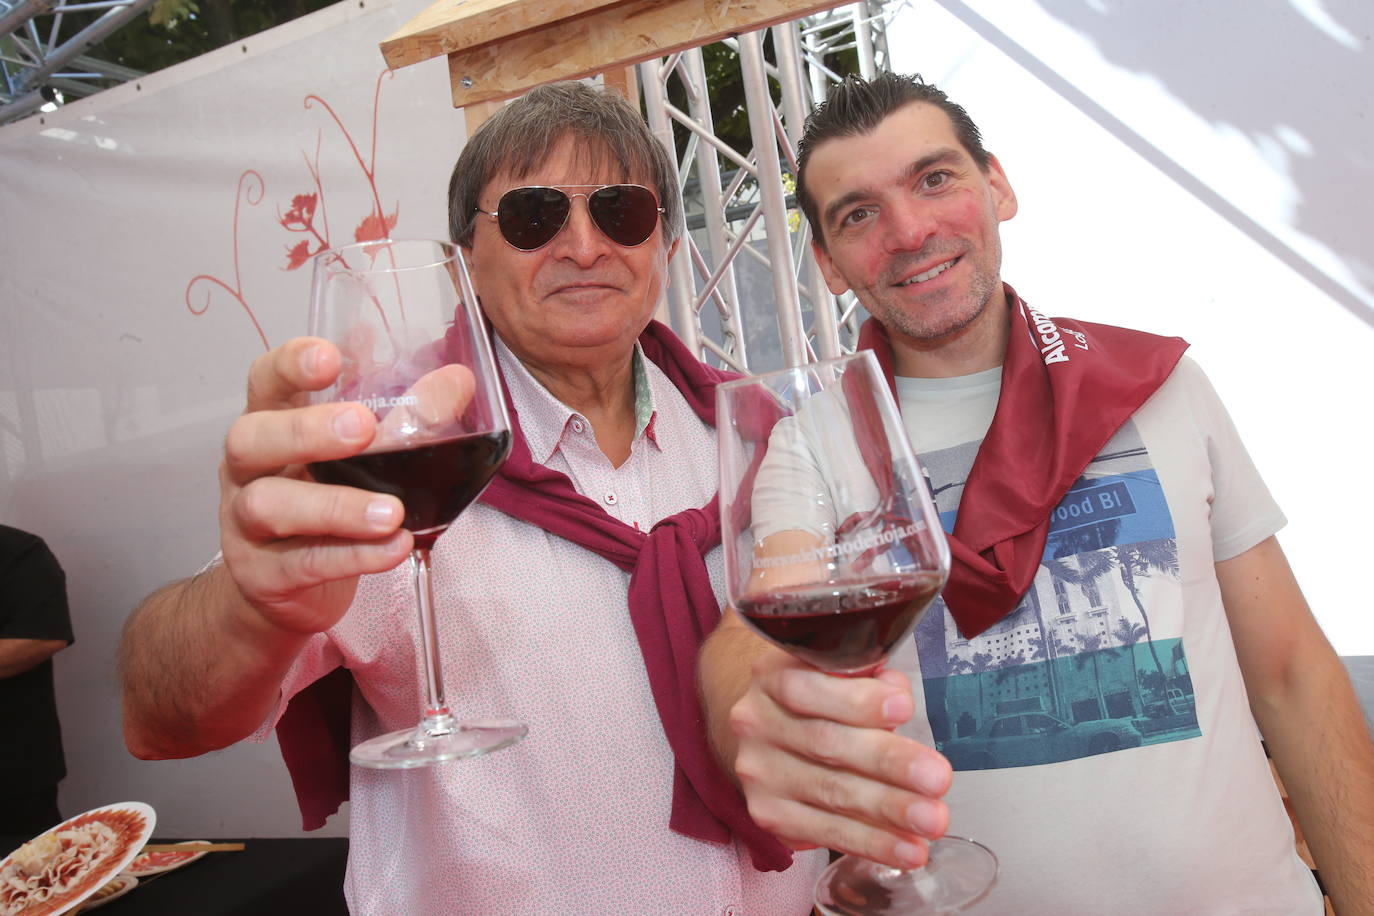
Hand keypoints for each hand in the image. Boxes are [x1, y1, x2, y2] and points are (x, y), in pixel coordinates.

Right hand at [218, 337, 414, 634]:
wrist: (278, 592)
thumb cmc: (320, 504)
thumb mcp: (359, 457)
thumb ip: (403, 417)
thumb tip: (457, 380)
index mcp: (269, 425)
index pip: (264, 381)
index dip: (289, 364)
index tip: (330, 358)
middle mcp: (246, 471)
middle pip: (251, 439)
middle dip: (306, 431)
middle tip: (363, 428)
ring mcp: (244, 524)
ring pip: (270, 506)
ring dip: (337, 506)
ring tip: (393, 511)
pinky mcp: (262, 575)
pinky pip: (304, 562)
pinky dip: (354, 555)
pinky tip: (394, 547)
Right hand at [729, 647, 953, 868]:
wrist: (772, 737)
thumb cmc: (820, 702)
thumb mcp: (835, 676)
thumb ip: (867, 682)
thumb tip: (898, 700)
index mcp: (773, 677)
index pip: (809, 688)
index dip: (858, 701)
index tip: (904, 709)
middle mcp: (757, 723)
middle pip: (827, 744)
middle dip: (889, 762)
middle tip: (936, 778)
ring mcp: (760, 773)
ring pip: (831, 793)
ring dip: (889, 810)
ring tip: (932, 819)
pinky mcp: (770, 815)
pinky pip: (827, 832)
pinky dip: (873, 843)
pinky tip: (907, 849)